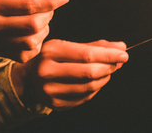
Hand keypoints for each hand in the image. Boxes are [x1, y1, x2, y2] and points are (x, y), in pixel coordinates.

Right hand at [0, 0, 68, 61]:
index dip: (51, 2)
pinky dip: (37, 43)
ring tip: (40, 19)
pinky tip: (33, 32)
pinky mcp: (0, 53)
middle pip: (32, 25)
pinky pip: (27, 53)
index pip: (28, 5)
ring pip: (32, 41)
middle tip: (48, 8)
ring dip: (44, 29)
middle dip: (48, 14)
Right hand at [12, 39, 127, 109]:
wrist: (28, 78)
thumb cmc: (51, 58)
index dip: (108, 55)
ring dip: (104, 78)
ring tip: (109, 70)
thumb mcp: (67, 46)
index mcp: (51, 51)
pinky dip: (95, 89)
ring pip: (88, 87)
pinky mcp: (54, 104)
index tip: (123, 53)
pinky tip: (97, 81)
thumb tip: (120, 47)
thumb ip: (94, 46)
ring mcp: (50, 90)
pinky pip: (84, 98)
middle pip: (89, 72)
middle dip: (109, 66)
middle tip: (119, 62)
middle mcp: (47, 71)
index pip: (87, 54)